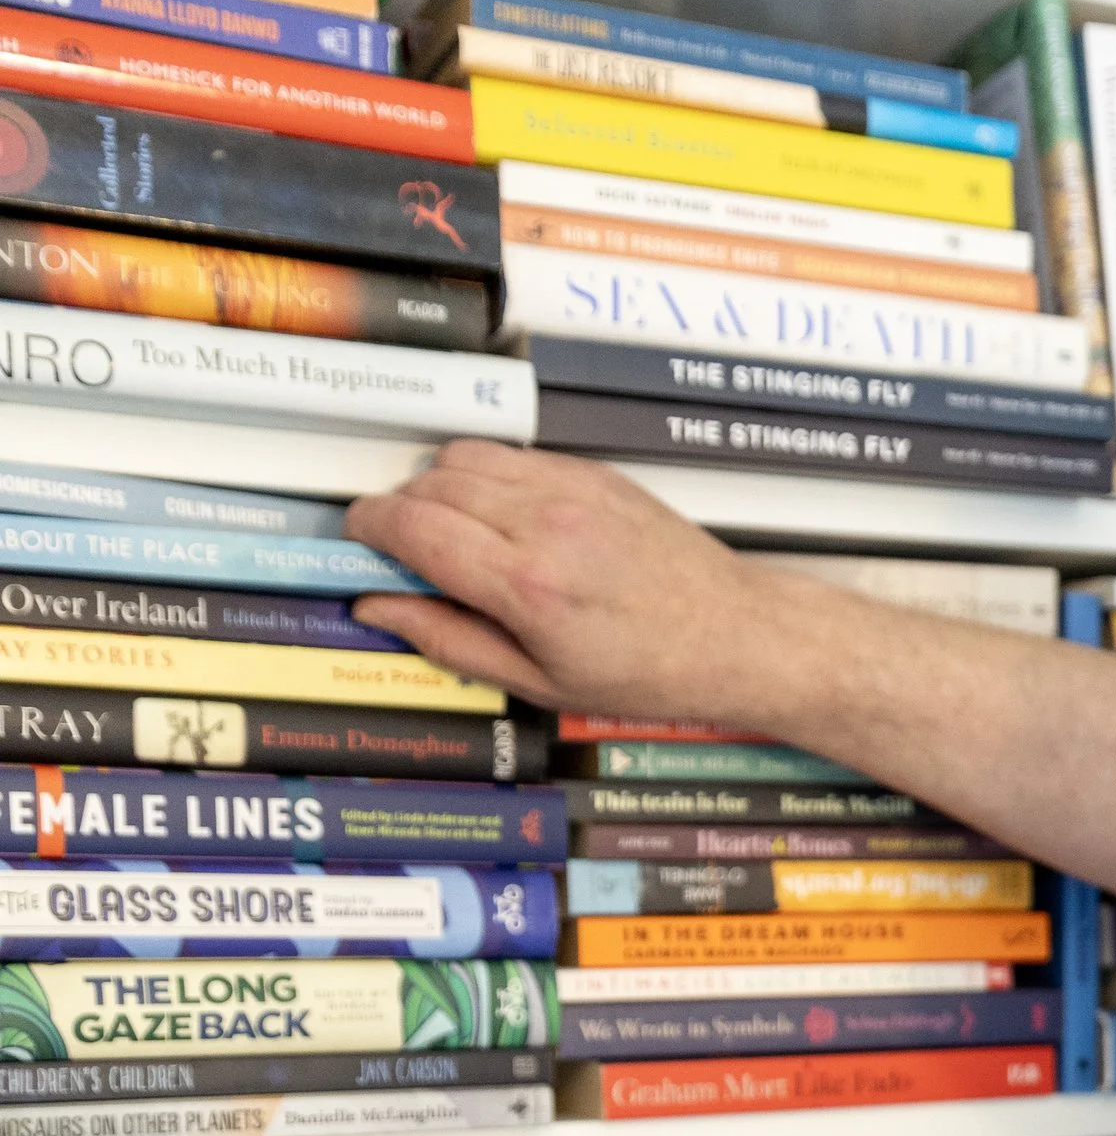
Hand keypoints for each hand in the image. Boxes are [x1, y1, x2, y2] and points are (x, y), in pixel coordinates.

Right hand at [346, 445, 783, 721]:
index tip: (360, 542)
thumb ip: (448, 639)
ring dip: (438, 486)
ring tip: (453, 534)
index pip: (412, 526)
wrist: (734, 635)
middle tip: (405, 551)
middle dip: (399, 511)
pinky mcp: (593, 473)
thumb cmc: (643, 674)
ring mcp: (572, 489)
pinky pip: (511, 453)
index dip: (368, 528)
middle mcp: (546, 525)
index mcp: (527, 586)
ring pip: (464, 455)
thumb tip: (375, 607)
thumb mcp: (537, 682)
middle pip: (429, 484)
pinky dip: (486, 476)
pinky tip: (500, 519)